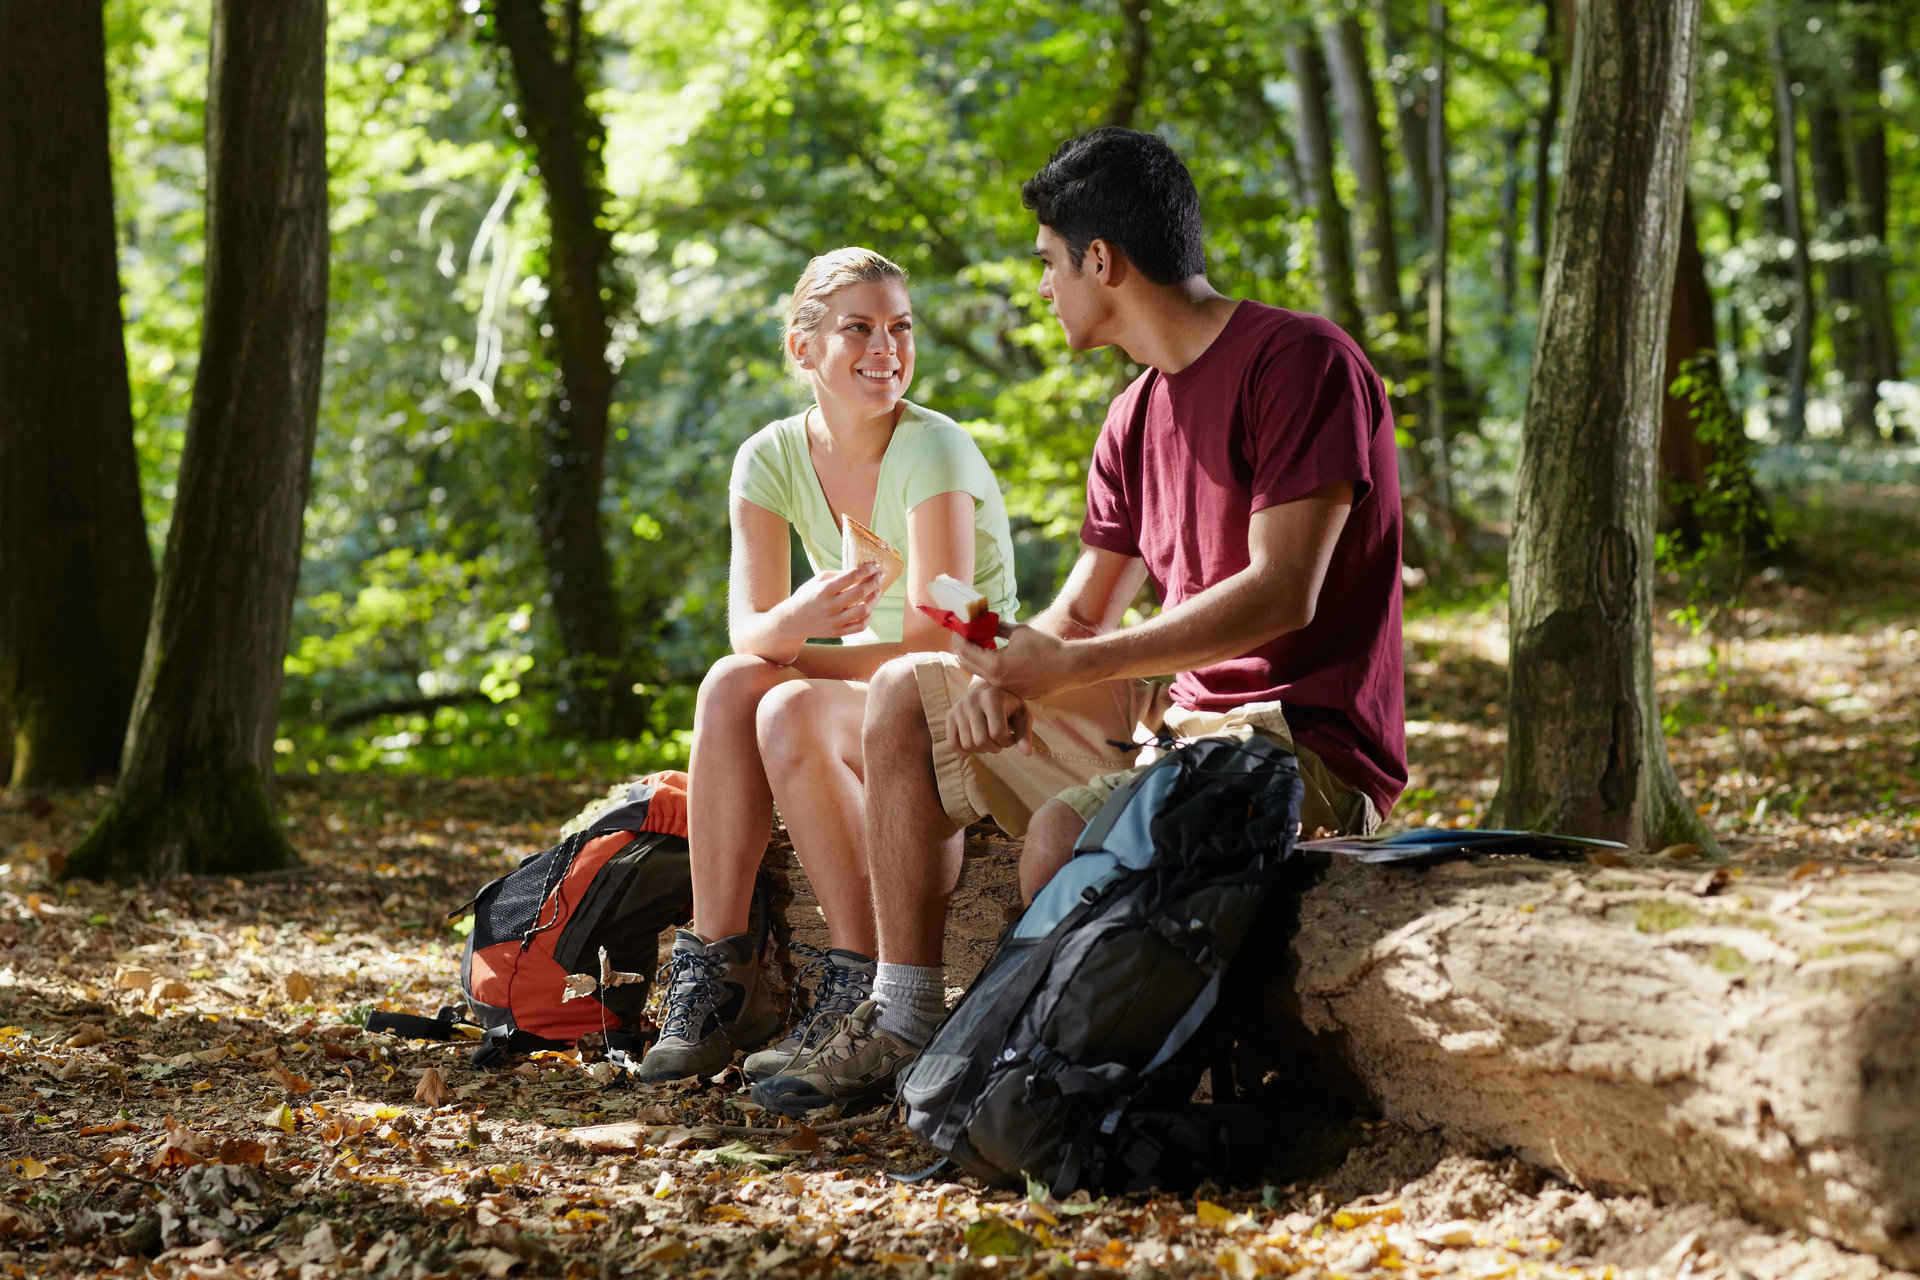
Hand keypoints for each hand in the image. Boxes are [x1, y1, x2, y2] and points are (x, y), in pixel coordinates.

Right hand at [782, 564, 882, 640]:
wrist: (792, 621)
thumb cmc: (807, 596)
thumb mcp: (817, 581)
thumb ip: (838, 575)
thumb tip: (861, 571)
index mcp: (824, 590)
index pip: (851, 577)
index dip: (867, 570)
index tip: (874, 565)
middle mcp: (830, 606)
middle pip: (860, 593)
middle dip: (874, 582)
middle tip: (879, 576)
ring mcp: (835, 621)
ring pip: (864, 610)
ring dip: (874, 599)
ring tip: (876, 591)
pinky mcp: (838, 633)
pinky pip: (861, 626)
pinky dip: (869, 615)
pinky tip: (868, 607)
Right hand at [947, 678, 1034, 755]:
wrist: (989, 691)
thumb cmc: (1010, 706)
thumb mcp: (1022, 716)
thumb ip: (1025, 734)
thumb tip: (1027, 753)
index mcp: (992, 697)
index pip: (997, 733)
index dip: (1007, 741)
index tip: (1011, 735)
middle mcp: (972, 700)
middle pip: (980, 741)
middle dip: (994, 747)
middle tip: (1000, 740)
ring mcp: (958, 708)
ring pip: (968, 745)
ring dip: (982, 749)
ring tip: (990, 739)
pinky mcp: (950, 715)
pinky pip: (953, 744)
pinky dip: (965, 750)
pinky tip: (976, 742)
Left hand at [952, 623, 1082, 702]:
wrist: (1070, 667)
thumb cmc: (1046, 646)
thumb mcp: (1019, 631)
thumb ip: (997, 627)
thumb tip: (984, 620)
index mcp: (995, 664)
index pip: (965, 650)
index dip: (959, 637)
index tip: (958, 627)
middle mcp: (996, 680)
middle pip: (967, 664)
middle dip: (963, 648)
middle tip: (964, 635)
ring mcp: (1005, 689)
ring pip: (980, 673)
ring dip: (976, 658)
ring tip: (980, 643)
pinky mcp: (1014, 693)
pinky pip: (995, 679)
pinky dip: (991, 667)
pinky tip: (997, 656)